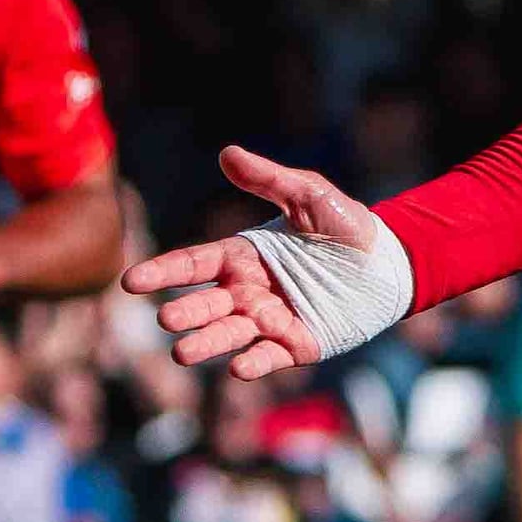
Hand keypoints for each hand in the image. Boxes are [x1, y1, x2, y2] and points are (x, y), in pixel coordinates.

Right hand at [126, 143, 394, 378]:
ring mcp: (269, 321)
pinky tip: (238, 368)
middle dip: (186, 313)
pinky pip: (268, 357)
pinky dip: (253, 365)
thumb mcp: (309, 196)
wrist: (390, 262)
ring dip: (206, 344)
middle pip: (206, 304)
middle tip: (166, 320)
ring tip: (183, 353)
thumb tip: (227, 152)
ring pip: (229, 335)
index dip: (163, 273)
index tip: (131, 282)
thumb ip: (269, 178)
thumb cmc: (345, 226)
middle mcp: (247, 292)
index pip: (193, 264)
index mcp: (242, 256)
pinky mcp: (295, 345)